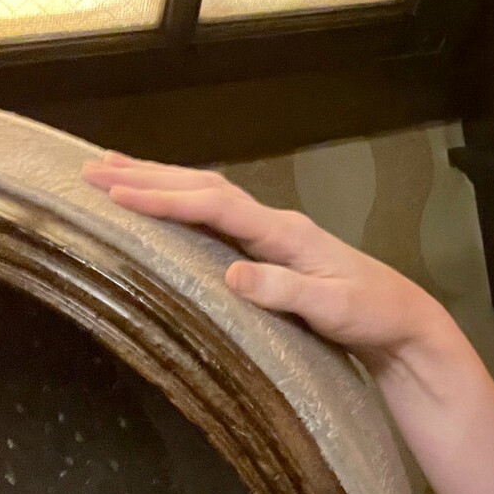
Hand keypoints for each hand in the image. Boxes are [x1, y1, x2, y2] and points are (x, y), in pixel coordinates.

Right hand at [79, 150, 440, 363]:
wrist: (402, 322)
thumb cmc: (372, 315)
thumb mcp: (333, 309)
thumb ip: (285, 291)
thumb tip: (232, 274)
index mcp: (286, 233)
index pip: (216, 205)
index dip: (166, 198)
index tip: (118, 194)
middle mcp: (275, 224)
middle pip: (203, 187)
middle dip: (147, 177)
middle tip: (90, 171)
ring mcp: (272, 234)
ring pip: (206, 196)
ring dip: (159, 181)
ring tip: (109, 172)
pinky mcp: (269, 250)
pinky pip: (214, 216)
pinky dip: (180, 202)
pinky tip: (160, 205)